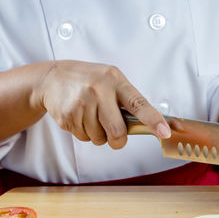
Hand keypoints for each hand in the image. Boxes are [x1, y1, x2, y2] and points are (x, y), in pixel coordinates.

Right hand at [33, 60, 170, 148]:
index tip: (165, 132)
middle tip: (115, 135)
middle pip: (118, 132)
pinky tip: (79, 116)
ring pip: (99, 138)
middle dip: (118, 140)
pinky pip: (84, 138)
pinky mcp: (67, 116)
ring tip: (91, 115)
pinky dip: (85, 133)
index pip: (139, 104)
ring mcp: (81, 104)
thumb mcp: (112, 80)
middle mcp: (99, 91)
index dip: (154, 120)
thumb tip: (149, 125)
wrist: (53, 78)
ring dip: (99, 134)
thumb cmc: (90, 81)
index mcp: (115, 81)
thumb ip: (128, 100)